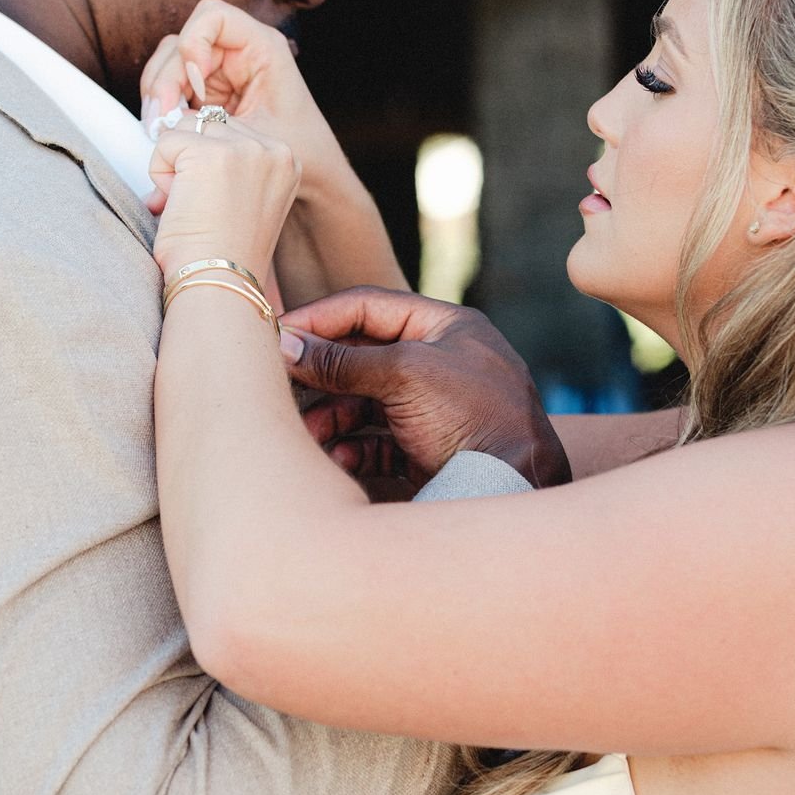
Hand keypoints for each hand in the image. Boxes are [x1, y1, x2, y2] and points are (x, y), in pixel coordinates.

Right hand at [140, 0, 345, 199]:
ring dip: (158, 93)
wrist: (315, 171)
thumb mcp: (260, 135)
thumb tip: (164, 119)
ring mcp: (220, 70)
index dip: (194, 42)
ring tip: (157, 129)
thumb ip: (211, 123)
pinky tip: (163, 132)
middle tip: (161, 118)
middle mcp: (238, 51)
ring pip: (170, 63)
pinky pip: (172, 87)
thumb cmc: (301, 150)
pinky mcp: (208, 91)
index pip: (213, 16)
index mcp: (262, 47)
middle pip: (182, 42)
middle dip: (166, 79)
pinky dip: (162, 107)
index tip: (194, 84)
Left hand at [148, 113, 299, 284]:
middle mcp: (273, 149)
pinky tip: (177, 204)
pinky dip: (158, 174)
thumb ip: (228, 165)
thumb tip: (174, 131)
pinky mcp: (212, 153)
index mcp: (286, 161)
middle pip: (208, 125)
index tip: (214, 206)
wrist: (219, 285)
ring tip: (188, 205)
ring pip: (185, 129)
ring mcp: (245, 148)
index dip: (208, 168)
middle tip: (197, 208)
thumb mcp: (242, 200)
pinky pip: (165, 142)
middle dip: (191, 162)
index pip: (229, 133)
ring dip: (174, 166)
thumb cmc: (224, 257)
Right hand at [279, 289, 570, 487]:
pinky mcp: (426, 449)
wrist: (518, 486)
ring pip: (364, 403)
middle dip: (322, 375)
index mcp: (445, 327)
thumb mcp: (406, 375)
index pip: (369, 307)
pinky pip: (376, 440)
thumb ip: (344, 359)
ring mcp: (432, 408)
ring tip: (309, 434)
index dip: (320, 318)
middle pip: (361, 357)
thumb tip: (287, 344)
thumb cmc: (476, 417)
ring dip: (331, 417)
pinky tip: (339, 458)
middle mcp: (439, 363)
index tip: (277, 334)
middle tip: (281, 388)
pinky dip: (352, 448)